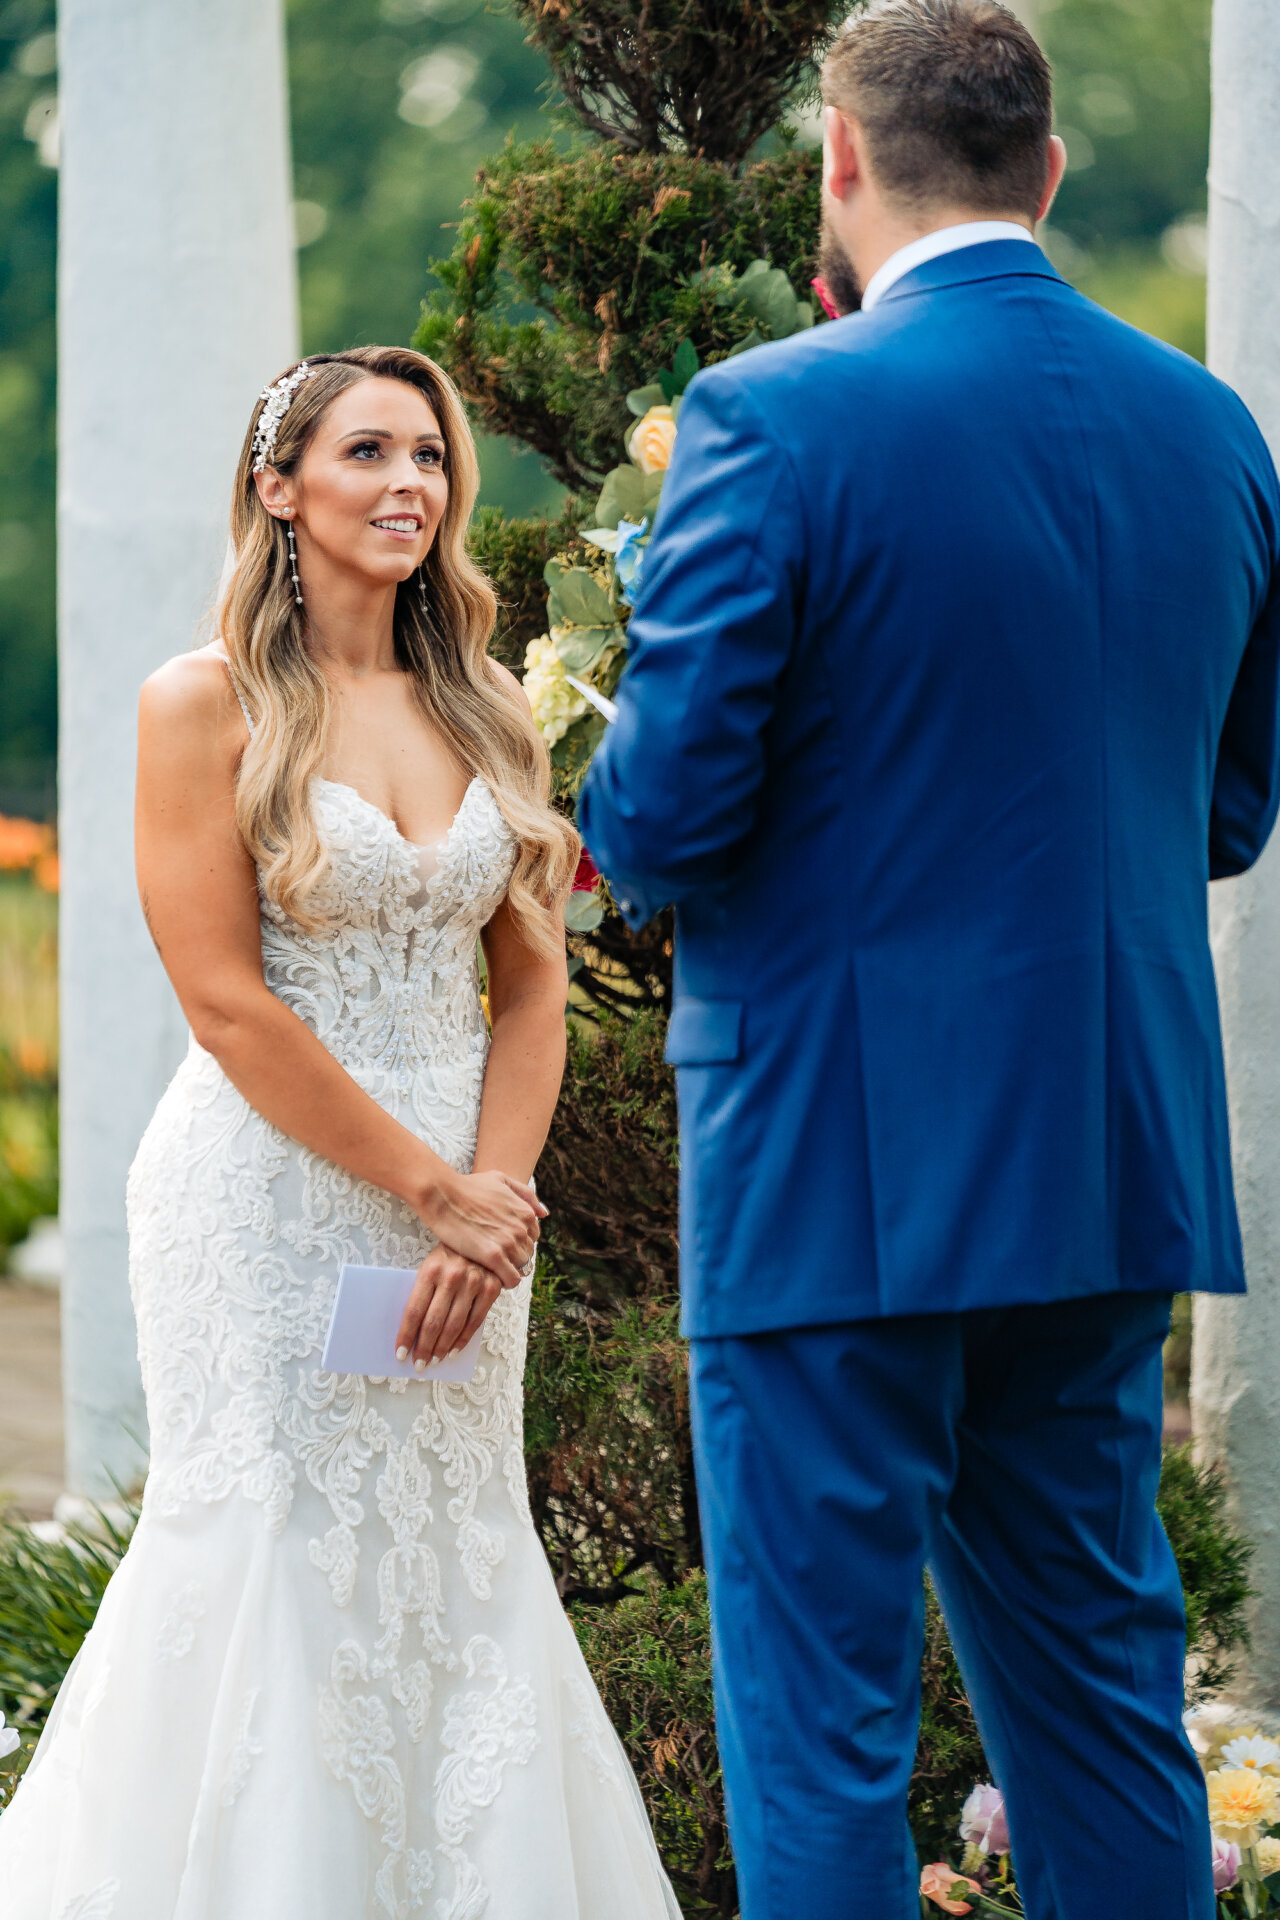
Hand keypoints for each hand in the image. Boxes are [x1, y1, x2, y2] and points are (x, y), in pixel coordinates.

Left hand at [395, 1245, 501, 1368]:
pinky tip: (453, 1352)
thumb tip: (411, 1331)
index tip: (400, 1354)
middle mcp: (452, 1277)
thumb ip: (424, 1293)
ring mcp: (474, 1283)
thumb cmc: (449, 1257)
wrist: (484, 1239)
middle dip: (423, 1348)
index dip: (406, 1335)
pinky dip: (462, 1341)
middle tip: (418, 1365)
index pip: (414, 1310)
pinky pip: (475, 1322)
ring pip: (454, 1326)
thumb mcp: (432, 1265)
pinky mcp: (491, 1289)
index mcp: (430, 1270)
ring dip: (442, 1349)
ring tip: (433, 1361)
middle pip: (433, 1322)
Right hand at [421, 1168, 545, 1289]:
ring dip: (509, 1269)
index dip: (518, 1242)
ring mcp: (509, 1242)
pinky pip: (511, 1279)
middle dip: (514, 1256)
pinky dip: (505, 1281)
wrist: (442, 1195)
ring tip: (491, 1267)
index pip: (533, 1237)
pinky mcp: (494, 1256)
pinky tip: (492, 1276)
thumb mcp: (500, 1179)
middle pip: (528, 1253)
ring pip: (521, 1268)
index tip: (502, 1244)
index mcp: (525, 1212)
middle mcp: (521, 1228)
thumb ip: (525, 1194)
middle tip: (495, 1257)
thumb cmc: (467, 1186)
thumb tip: (544, 1213)